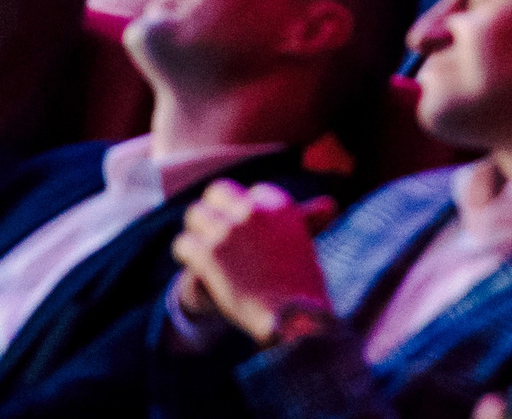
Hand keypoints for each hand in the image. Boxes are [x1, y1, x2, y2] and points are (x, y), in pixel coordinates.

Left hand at [171, 181, 338, 344]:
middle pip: (217, 192)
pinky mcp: (208, 254)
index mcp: (278, 204)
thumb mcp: (307, 246)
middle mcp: (251, 210)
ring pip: (195, 214)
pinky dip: (186, 255)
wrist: (292, 320)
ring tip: (203, 250)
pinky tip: (197, 268)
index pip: (248, 193)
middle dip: (213, 209)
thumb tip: (329, 204)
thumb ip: (306, 221)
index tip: (243, 229)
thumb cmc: (303, 286)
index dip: (241, 210)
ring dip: (197, 231)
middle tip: (213, 230)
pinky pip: (183, 244)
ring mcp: (227, 230)